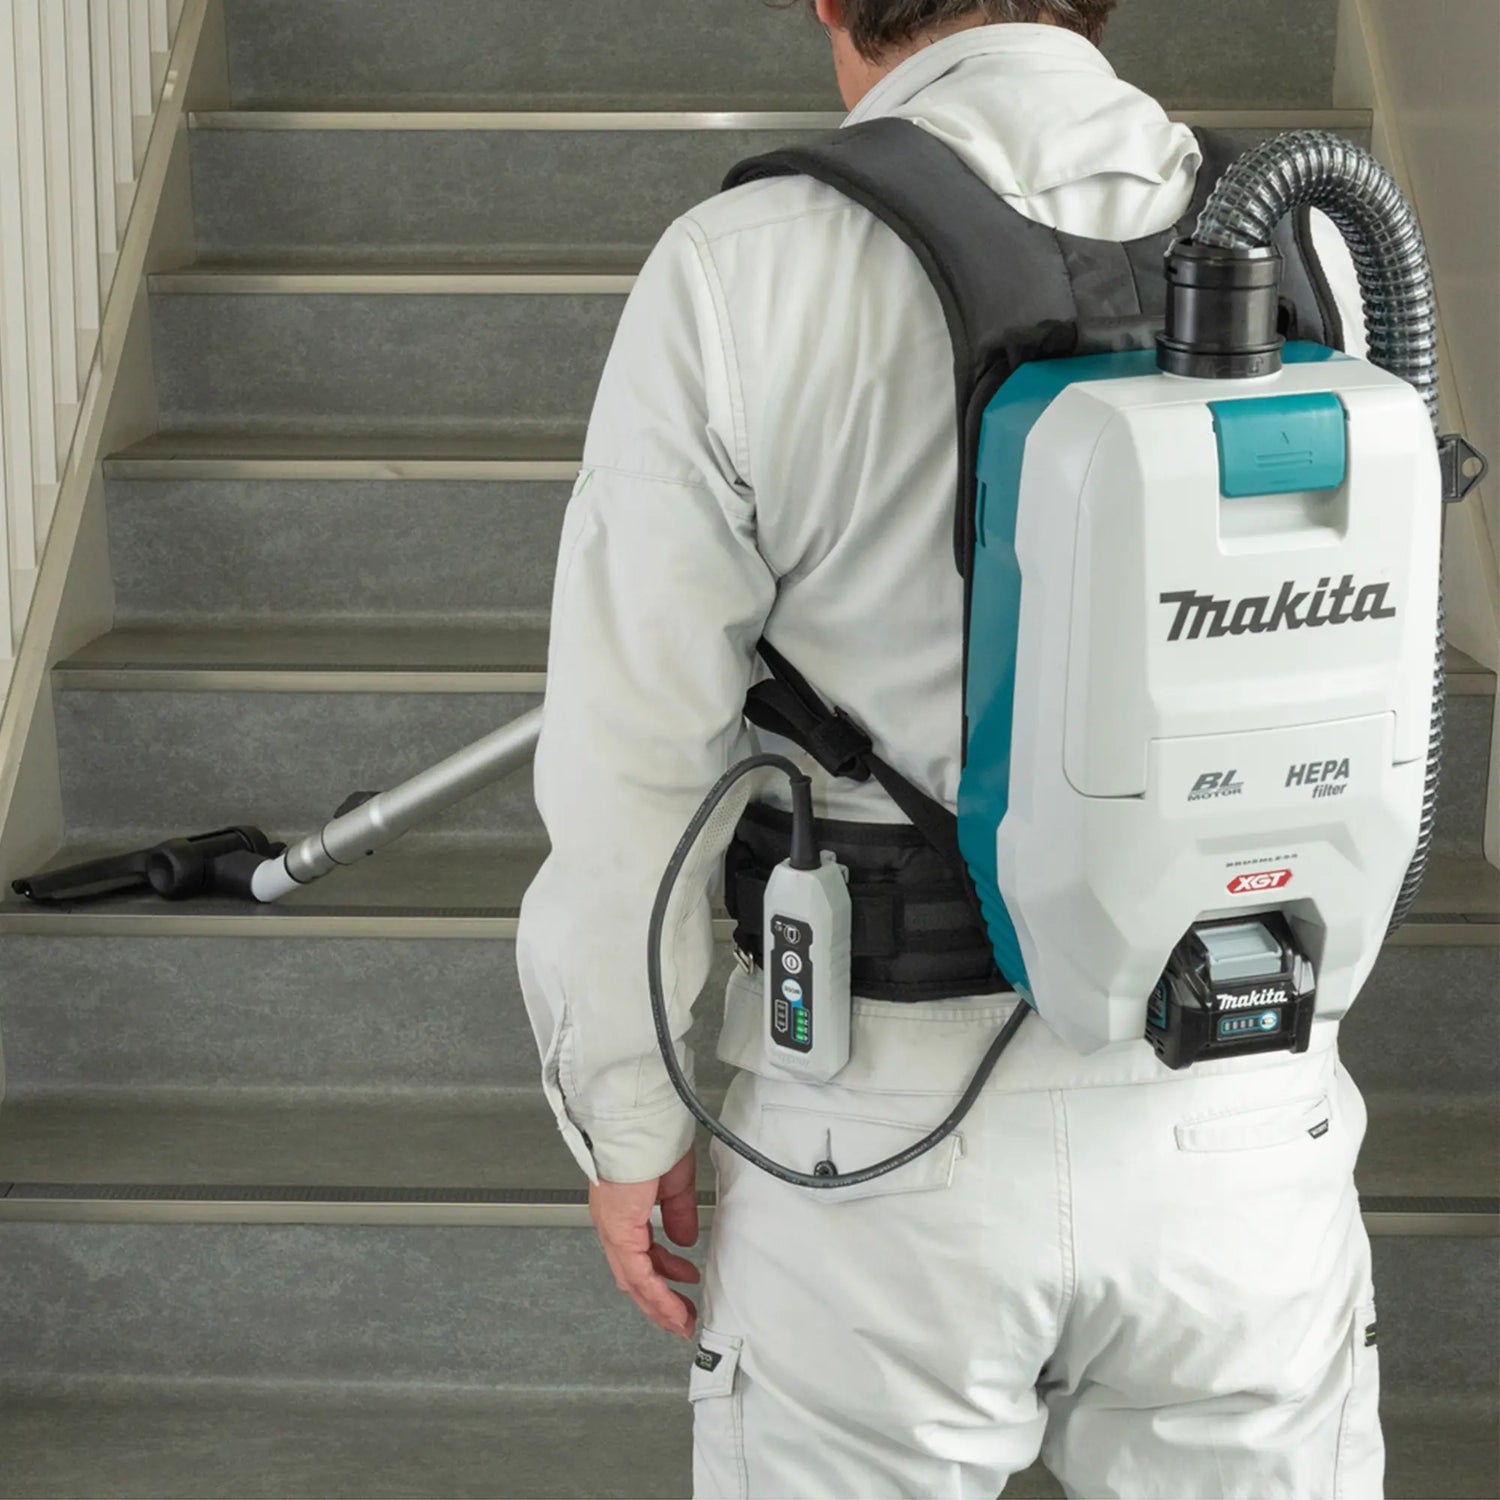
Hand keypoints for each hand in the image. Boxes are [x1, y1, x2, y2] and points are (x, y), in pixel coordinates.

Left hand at [590, 1146, 700, 1338]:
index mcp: (622, 1209)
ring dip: (660, 1305)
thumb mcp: (674, 1182)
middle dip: (659, 1300)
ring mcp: (613, 1228)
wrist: (639, 1119)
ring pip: (633, 1281)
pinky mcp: (619, 1230)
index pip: (639, 1253)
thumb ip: (677, 1213)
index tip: (684, 1283)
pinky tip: (675, 1308)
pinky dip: (657, 1295)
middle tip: (683, 1315)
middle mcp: (612, 1222)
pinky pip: (638, 1274)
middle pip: (632, 1275)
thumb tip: (684, 1239)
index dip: (663, 1273)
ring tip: (684, 1320)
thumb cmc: (653, 1136)